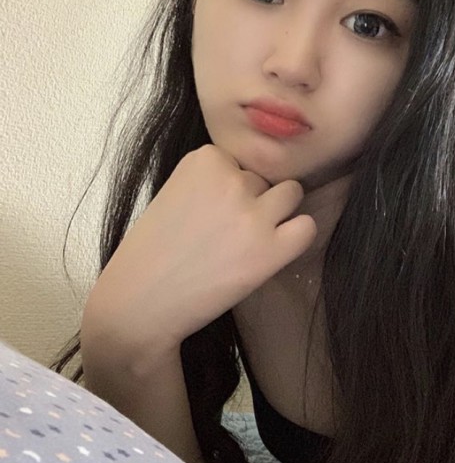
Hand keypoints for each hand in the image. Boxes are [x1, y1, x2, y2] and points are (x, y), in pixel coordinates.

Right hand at [82, 144, 317, 353]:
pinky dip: (296, 236)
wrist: (139, 303)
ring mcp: (252, 214)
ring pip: (291, 195)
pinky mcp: (269, 250)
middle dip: (250, 201)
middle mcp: (231, 180)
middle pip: (263, 179)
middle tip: (226, 233)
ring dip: (277, 213)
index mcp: (205, 159)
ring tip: (251, 240)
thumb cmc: (152, 252)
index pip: (238, 162)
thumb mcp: (175, 193)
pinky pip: (306, 227)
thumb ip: (212, 181)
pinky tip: (274, 251)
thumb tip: (256, 181)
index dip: (228, 189)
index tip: (208, 212)